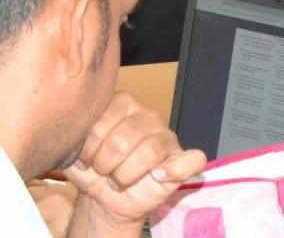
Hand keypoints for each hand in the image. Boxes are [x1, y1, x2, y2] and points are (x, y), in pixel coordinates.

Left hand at [64, 92, 205, 234]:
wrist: (106, 199)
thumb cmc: (93, 170)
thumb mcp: (74, 152)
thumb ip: (71, 137)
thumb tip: (70, 136)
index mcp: (123, 104)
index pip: (104, 121)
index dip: (89, 147)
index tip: (85, 159)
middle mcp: (148, 115)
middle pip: (123, 140)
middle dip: (104, 164)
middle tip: (102, 172)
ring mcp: (167, 136)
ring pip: (148, 153)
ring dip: (125, 176)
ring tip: (118, 179)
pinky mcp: (182, 158)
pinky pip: (192, 159)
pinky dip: (174, 169)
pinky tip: (157, 176)